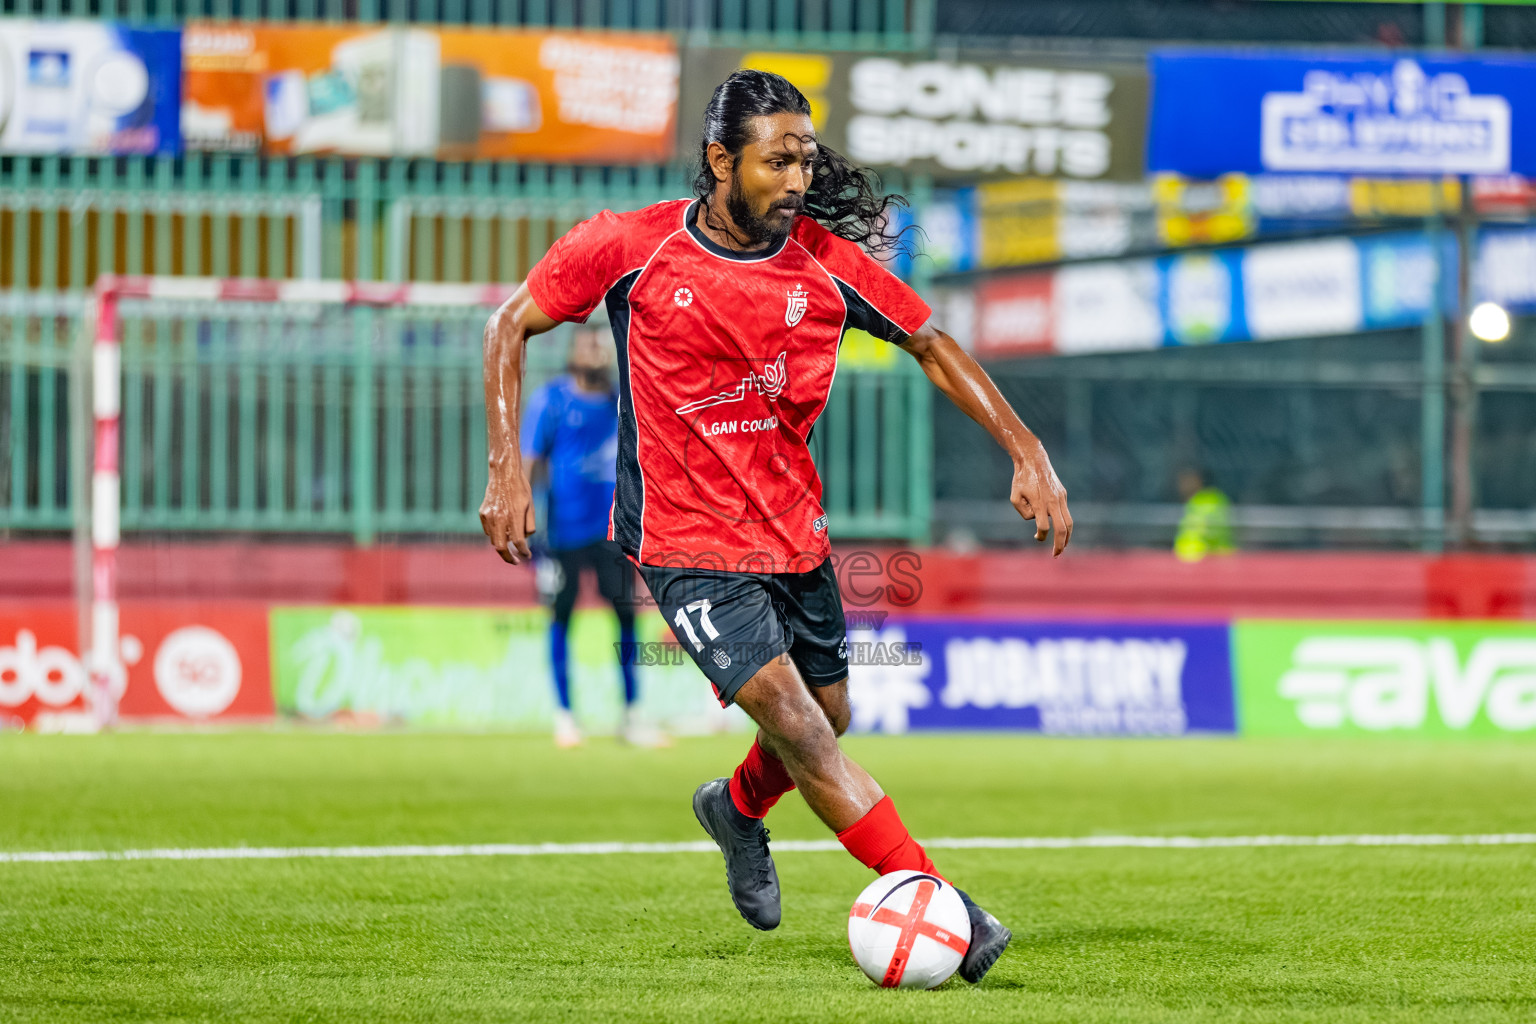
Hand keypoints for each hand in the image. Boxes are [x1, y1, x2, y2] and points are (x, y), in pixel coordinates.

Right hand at [479, 468, 535, 563]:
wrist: (503, 473)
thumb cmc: (521, 488)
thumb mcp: (531, 506)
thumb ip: (529, 525)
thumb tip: (524, 540)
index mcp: (515, 515)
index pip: (519, 542)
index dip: (524, 552)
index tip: (527, 555)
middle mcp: (500, 517)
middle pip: (501, 547)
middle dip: (509, 558)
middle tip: (516, 561)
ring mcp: (489, 515)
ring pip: (494, 540)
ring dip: (503, 546)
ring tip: (512, 545)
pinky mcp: (483, 513)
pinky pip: (488, 531)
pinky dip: (496, 534)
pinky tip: (503, 530)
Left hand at [1010, 441, 1072, 555]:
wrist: (1033, 460)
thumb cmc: (1020, 478)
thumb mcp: (1014, 496)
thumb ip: (1023, 512)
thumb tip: (1035, 519)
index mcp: (1039, 503)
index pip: (1043, 527)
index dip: (1040, 536)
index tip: (1036, 537)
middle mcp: (1053, 501)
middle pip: (1062, 529)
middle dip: (1060, 544)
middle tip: (1055, 555)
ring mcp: (1061, 498)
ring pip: (1069, 522)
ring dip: (1067, 537)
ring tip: (1063, 547)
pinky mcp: (1063, 494)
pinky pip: (1066, 513)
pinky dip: (1065, 524)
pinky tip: (1062, 531)